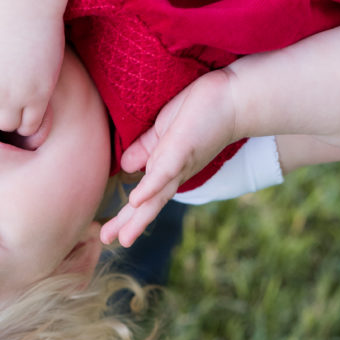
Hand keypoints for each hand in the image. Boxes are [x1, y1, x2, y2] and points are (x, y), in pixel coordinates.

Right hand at [101, 69, 236, 247]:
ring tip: (123, 239)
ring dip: (138, 218)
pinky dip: (150, 187)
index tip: (109, 233)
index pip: (144, 196)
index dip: (127, 214)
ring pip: (156, 197)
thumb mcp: (163, 133)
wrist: (233, 98)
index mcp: (167, 170)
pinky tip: (135, 200)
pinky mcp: (182, 150)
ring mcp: (178, 165)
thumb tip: (125, 167)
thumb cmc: (200, 112)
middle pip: (148, 204)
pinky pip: (164, 172)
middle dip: (128, 223)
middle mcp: (174, 174)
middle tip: (105, 240)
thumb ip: (145, 149)